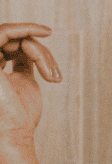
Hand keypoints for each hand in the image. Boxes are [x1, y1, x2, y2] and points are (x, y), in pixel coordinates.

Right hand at [0, 23, 60, 147]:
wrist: (12, 134)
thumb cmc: (20, 117)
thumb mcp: (25, 84)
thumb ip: (25, 65)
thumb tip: (32, 50)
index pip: (12, 49)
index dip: (35, 51)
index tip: (53, 64)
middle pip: (16, 42)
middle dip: (41, 54)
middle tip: (55, 76)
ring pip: (16, 39)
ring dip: (40, 53)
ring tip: (51, 75)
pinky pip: (6, 31)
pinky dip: (27, 28)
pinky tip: (45, 32)